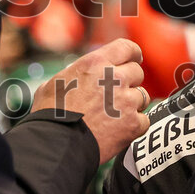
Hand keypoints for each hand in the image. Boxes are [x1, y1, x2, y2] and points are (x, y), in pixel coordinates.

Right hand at [32, 38, 149, 163]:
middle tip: (116, 95)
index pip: (127, 48)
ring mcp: (127, 101)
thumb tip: (76, 75)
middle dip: (129, 82)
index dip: (133, 53)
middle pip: (137, 72)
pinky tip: (118, 131)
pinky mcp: (133, 124)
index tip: (135, 58)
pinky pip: (144, 120)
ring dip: (132, 104)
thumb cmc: (50, 115)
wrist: (56, 146)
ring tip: (114, 115)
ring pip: (142, 96)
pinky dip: (134, 125)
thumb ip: (74, 74)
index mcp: (96, 63)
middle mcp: (115, 78)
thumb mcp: (55, 83)